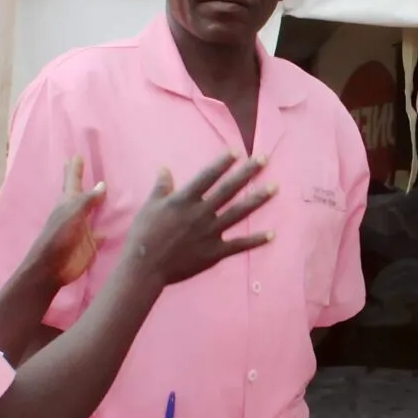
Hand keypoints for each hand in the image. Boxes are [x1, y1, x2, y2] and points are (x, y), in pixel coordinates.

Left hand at [32, 159, 104, 285]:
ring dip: (96, 204)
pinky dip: (106, 231)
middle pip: (81, 194)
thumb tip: (102, 184)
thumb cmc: (59, 237)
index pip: (72, 181)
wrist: (52, 267)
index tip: (77, 155)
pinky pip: (100, 235)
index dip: (75, 169)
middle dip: (82, 181)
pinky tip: (111, 230)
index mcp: (68, 203)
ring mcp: (82, 230)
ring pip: (92, 213)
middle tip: (84, 167)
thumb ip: (87, 200)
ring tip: (105, 194)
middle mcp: (75, 214)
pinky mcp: (89, 245)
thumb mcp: (73, 214)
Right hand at [123, 156, 275, 283]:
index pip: (207, 176)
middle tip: (264, 159)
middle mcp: (200, 213)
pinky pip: (239, 245)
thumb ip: (162, 187)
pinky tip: (272, 234)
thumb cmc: (143, 235)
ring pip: (238, 213)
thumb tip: (165, 168)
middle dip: (247, 173)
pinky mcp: (214, 253)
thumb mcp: (149, 207)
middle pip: (228, 190)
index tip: (237, 150)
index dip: (222, 163)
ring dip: (257, 199)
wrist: (145, 267)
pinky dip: (256, 240)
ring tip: (275, 187)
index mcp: (184, 200)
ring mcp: (210, 233)